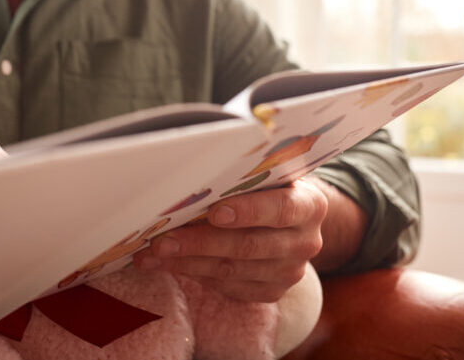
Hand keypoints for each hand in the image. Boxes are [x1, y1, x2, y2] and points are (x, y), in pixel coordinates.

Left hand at [133, 177, 328, 302]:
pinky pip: (228, 287)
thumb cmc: (270, 187)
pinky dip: (194, 274)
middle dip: (200, 242)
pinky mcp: (271, 292)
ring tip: (153, 254)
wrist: (293, 220)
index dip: (248, 211)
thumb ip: (245, 176)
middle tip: (162, 240)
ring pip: (231, 270)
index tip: (214, 211)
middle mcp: (306, 242)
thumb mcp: (269, 175)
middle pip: (248, 246)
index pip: (280, 209)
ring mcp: (289, 272)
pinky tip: (168, 264)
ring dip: (186, 262)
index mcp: (310, 205)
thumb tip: (193, 170)